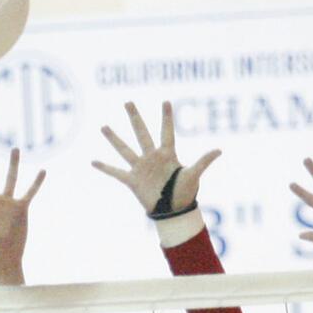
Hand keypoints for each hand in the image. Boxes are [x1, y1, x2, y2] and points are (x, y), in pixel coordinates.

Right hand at [92, 100, 220, 213]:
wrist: (173, 211)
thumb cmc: (185, 193)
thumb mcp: (194, 175)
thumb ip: (203, 161)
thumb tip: (219, 150)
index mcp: (167, 154)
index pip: (166, 132)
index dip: (166, 118)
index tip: (166, 101)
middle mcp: (152, 157)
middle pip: (142, 133)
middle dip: (135, 118)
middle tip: (128, 102)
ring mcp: (141, 168)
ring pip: (125, 149)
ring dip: (114, 138)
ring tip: (103, 127)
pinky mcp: (133, 181)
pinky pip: (116, 172)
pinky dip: (105, 168)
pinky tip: (93, 161)